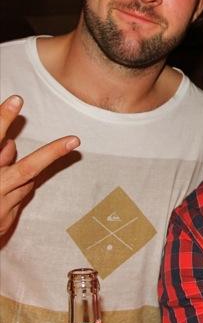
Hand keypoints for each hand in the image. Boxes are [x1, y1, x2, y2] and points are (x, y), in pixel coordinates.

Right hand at [0, 95, 79, 235]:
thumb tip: (11, 145)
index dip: (2, 119)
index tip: (17, 99)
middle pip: (26, 169)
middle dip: (52, 153)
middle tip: (75, 140)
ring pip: (25, 182)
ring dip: (24, 171)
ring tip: (8, 172)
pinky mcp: (3, 224)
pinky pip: (19, 197)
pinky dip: (17, 186)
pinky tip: (6, 187)